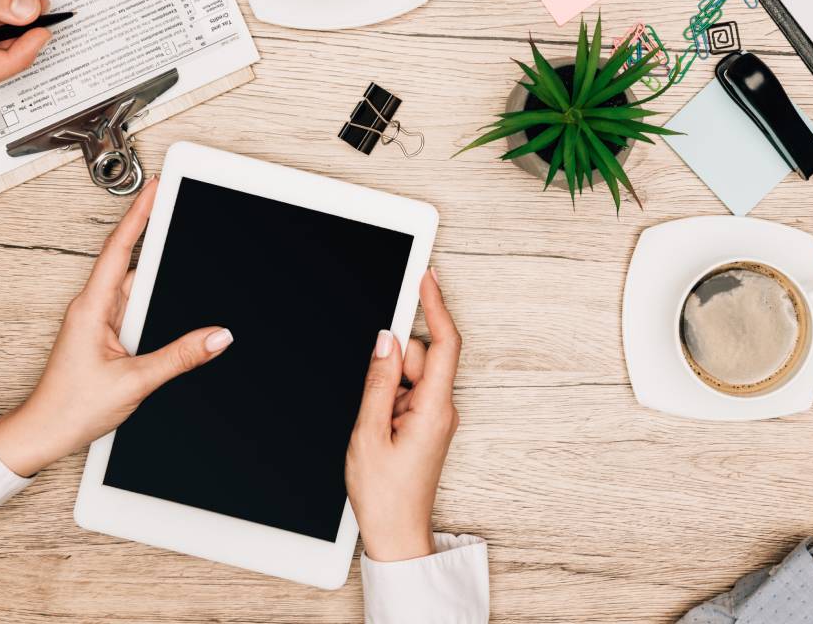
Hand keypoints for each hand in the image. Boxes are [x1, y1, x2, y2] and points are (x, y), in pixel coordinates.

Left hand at [0, 179, 231, 476]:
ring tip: (189, 267)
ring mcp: (98, 321)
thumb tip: (216, 337)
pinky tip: (170, 313)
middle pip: (133, 264)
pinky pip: (134, 309)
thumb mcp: (135, 382)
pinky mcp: (104, 335)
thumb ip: (180, 357)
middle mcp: (93, 308)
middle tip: (181, 209)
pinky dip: (154, 305)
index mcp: (92, 308)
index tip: (155, 188)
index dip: (139, 215)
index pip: (119, 249)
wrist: (43, 433)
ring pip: (137, 290)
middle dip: (158, 239)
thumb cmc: (71, 408)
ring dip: (160, 283)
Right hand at [345, 269, 461, 561]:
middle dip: (392, 364)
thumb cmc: (385, 495)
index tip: (427, 277)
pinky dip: (389, 399)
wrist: (396, 534)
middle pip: (422, 357)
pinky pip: (407, 393)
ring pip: (411, 375)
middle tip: (371, 402)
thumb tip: (385, 340)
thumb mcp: (368, 432)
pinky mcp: (427, 424)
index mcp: (435, 409)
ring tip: (373, 426)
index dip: (436, 306)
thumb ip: (378, 381)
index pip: (444, 344)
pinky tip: (377, 426)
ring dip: (387, 387)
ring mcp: (436, 416)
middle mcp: (442, 408)